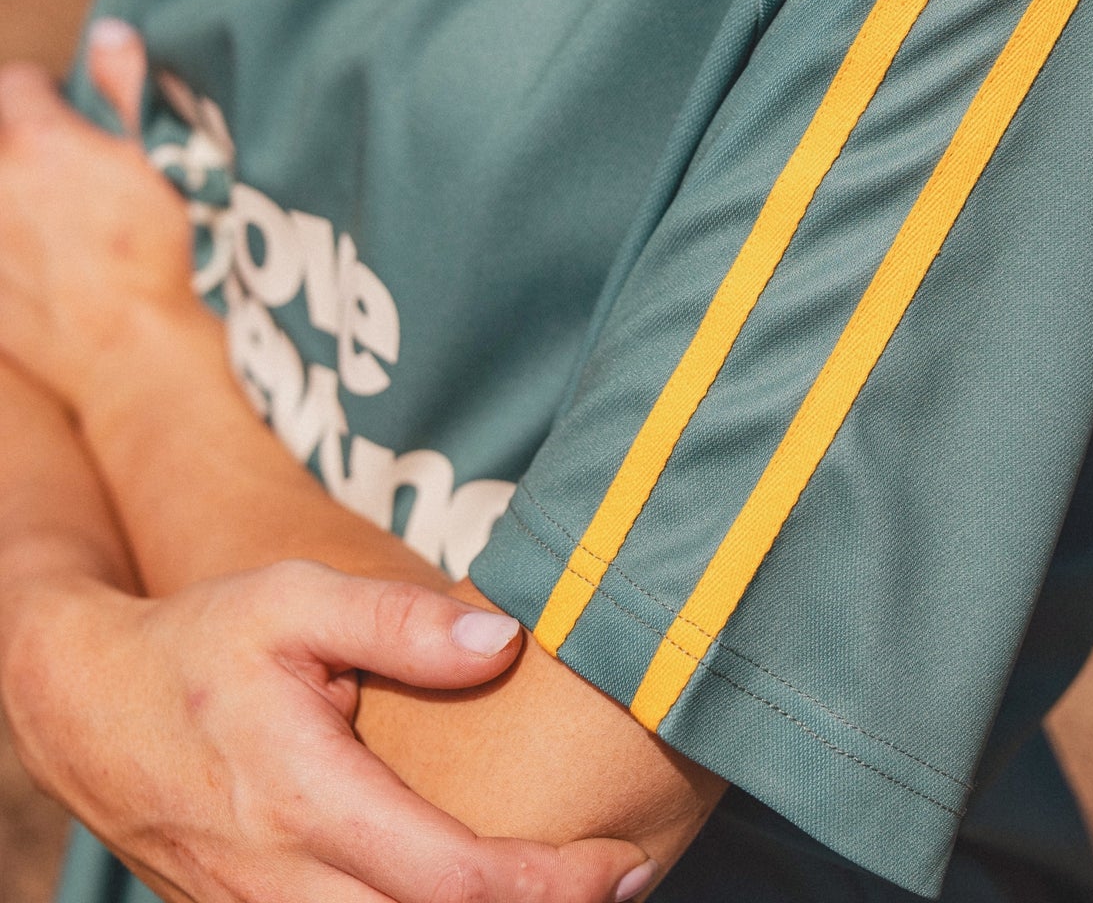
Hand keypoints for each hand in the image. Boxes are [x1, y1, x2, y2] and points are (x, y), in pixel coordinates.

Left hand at [0, 30, 203, 412]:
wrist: (136, 352)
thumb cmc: (162, 255)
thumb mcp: (165, 161)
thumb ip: (128, 90)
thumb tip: (108, 34)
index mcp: (35, 142)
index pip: (15, 83)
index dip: (44, 92)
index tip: (65, 110)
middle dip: (12, 139)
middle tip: (52, 162)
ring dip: (8, 192)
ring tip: (40, 210)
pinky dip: (6, 244)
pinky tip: (34, 258)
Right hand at [0, 559, 651, 902]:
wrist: (90, 709)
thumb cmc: (204, 643)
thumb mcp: (296, 600)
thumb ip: (400, 620)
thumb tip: (505, 642)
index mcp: (303, 802)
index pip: (452, 884)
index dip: (551, 886)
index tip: (621, 859)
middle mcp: (283, 886)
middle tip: (621, 876)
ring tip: (572, 885)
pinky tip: (486, 889)